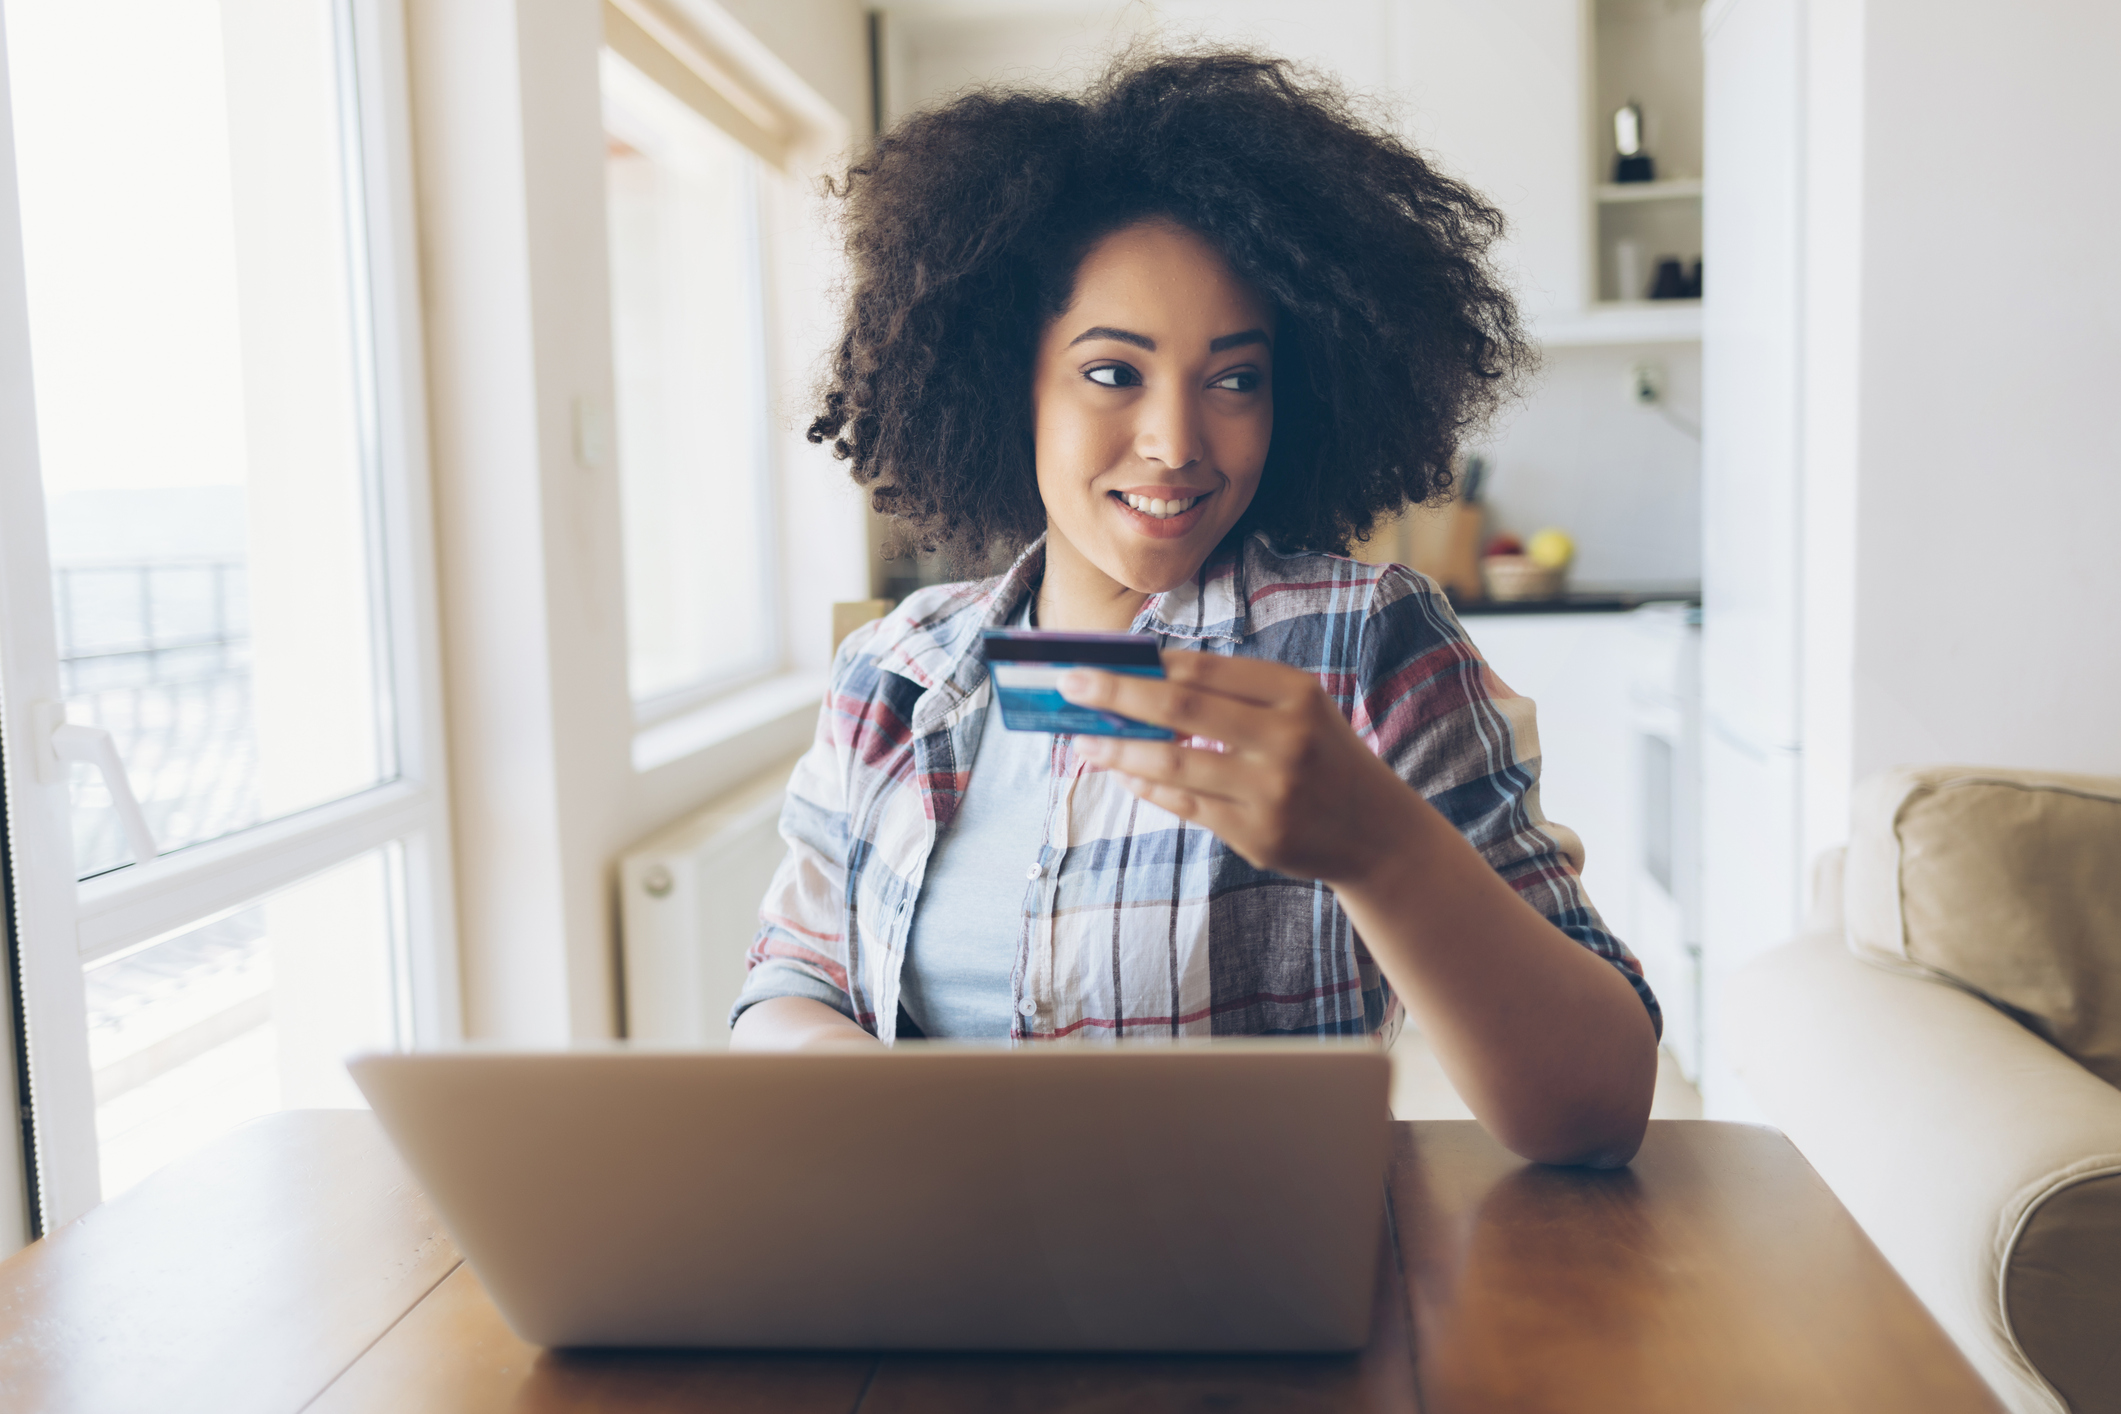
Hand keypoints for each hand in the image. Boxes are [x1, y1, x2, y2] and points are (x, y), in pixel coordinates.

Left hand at [1059, 650, 1417, 886]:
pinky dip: (1147, 787)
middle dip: (1116, 694)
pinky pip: (1185, 805)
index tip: (1096, 658)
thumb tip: (1140, 681)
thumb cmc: (1322, 758)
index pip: (1204, 670)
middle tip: (1069, 686)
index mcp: (1296, 693)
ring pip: (1173, 763)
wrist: (1378, 833)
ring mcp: (1271, 790)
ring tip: (1084, 740)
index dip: (1145, 664)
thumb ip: (1231, 696)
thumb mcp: (1297, 710)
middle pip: (1181, 707)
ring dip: (1119, 750)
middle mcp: (1287, 738)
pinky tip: (1121, 774)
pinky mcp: (1257, 834)